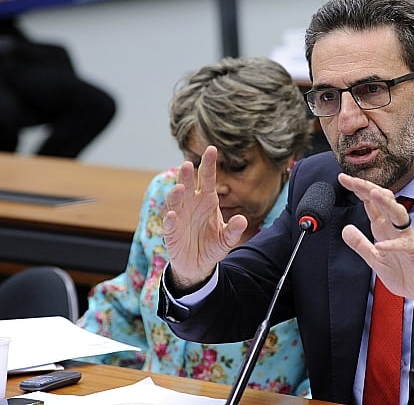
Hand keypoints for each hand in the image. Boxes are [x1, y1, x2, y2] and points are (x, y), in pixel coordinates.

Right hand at [163, 145, 247, 290]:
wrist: (198, 264)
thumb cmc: (213, 245)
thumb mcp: (227, 240)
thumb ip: (234, 230)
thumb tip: (243, 220)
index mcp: (208, 200)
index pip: (208, 178)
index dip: (209, 164)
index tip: (211, 149)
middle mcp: (192, 204)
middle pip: (189, 185)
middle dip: (188, 175)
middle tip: (188, 164)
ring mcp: (180, 216)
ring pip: (175, 200)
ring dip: (176, 194)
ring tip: (180, 188)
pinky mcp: (171, 232)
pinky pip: (169, 223)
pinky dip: (170, 219)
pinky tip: (172, 215)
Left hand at [337, 173, 413, 311]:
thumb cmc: (404, 273)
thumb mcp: (375, 259)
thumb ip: (360, 244)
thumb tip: (345, 229)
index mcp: (386, 229)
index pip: (371, 204)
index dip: (359, 190)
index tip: (344, 179)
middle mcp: (396, 229)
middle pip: (384, 203)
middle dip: (369, 189)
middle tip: (353, 180)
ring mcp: (408, 239)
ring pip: (398, 215)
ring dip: (386, 204)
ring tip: (372, 193)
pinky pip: (404, 246)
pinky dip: (392, 245)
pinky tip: (380, 244)